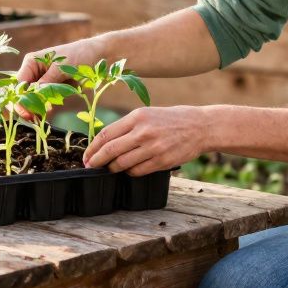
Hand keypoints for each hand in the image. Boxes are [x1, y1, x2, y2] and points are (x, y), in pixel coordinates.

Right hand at [15, 37, 106, 119]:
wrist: (97, 55)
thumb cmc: (78, 55)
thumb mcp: (61, 68)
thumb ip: (47, 82)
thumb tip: (34, 95)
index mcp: (31, 62)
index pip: (19, 84)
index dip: (20, 99)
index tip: (27, 113)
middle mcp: (34, 72)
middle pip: (23, 93)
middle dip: (26, 107)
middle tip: (33, 119)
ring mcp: (42, 81)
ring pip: (33, 99)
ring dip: (35, 109)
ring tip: (39, 119)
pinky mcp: (52, 88)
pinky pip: (44, 101)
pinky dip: (44, 108)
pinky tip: (46, 113)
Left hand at [82, 105, 209, 175]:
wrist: (200, 126)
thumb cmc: (171, 120)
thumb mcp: (148, 114)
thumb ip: (128, 126)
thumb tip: (105, 141)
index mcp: (137, 117)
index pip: (106, 135)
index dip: (92, 148)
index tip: (86, 156)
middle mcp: (143, 132)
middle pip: (110, 151)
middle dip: (96, 161)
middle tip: (90, 167)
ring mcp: (152, 148)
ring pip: (121, 164)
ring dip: (113, 168)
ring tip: (111, 168)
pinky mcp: (162, 161)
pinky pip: (136, 171)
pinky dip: (129, 172)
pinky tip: (130, 169)